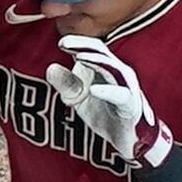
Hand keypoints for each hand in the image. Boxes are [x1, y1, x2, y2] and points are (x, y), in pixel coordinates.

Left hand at [49, 35, 176, 167]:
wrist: (128, 139)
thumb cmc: (105, 113)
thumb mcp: (78, 99)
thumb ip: (65, 84)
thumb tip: (50, 68)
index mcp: (105, 67)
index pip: (93, 47)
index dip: (78, 42)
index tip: (61, 43)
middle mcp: (118, 72)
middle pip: (102, 52)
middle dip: (84, 46)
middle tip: (65, 43)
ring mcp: (126, 87)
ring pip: (113, 69)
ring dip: (96, 61)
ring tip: (79, 57)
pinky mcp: (130, 105)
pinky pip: (120, 95)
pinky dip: (107, 91)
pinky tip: (93, 90)